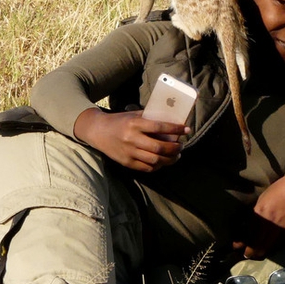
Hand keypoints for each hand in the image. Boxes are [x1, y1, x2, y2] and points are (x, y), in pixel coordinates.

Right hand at [74, 108, 188, 171]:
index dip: (175, 129)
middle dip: (175, 148)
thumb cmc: (119, 121)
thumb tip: (171, 121)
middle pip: (159, 147)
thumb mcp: (133, 115)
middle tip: (181, 146)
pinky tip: (163, 162)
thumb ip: (150, 118)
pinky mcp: (126, 162)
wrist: (98, 131)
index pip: (159, 127)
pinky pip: (147, 168)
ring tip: (176, 155)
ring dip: (170, 159)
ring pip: (155, 160)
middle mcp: (132, 139)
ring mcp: (129, 152)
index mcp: (134, 124)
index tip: (186, 129)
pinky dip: (158, 166)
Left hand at [232, 171, 284, 258]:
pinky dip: (271, 248)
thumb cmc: (279, 190)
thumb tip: (250, 225)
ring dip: (260, 253)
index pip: (248, 233)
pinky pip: (278, 244)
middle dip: (250, 252)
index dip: (240, 243)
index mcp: (259, 212)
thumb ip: (256, 213)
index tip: (236, 246)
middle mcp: (268, 222)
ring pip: (267, 247)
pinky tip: (267, 249)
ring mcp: (280, 228)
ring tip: (255, 255)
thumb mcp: (262, 200)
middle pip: (257, 244)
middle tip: (246, 254)